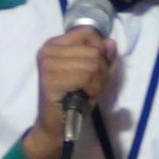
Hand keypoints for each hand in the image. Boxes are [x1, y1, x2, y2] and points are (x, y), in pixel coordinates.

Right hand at [22, 26, 115, 158]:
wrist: (57, 125)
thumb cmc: (75, 99)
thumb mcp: (94, 74)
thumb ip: (103, 57)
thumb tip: (111, 43)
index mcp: (55, 44)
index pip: (88, 33)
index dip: (99, 51)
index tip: (92, 70)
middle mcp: (48, 49)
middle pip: (94, 50)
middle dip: (100, 71)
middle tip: (88, 86)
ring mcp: (47, 62)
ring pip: (93, 63)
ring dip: (97, 82)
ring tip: (85, 91)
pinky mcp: (50, 78)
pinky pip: (86, 75)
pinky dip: (92, 88)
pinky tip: (82, 96)